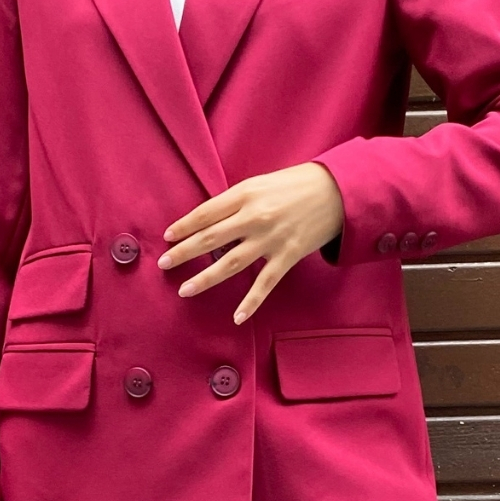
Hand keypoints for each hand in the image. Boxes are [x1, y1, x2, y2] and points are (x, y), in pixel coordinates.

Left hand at [158, 161, 343, 323]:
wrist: (336, 191)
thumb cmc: (294, 184)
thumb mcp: (260, 183)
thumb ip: (235, 201)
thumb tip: (208, 220)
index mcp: (245, 194)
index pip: (205, 213)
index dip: (184, 226)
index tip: (168, 237)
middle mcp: (254, 216)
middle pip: (211, 238)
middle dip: (183, 252)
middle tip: (163, 264)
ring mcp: (271, 238)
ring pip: (230, 263)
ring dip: (205, 278)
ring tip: (184, 289)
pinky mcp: (288, 256)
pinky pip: (265, 283)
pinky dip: (251, 301)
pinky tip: (237, 317)